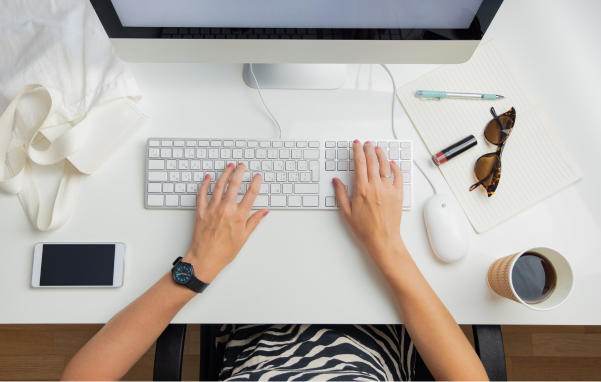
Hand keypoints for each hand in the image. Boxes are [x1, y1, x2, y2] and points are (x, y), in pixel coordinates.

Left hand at [183, 163, 267, 282]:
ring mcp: (212, 209)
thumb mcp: (244, 237)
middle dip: (240, 172)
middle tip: (242, 165)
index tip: (258, 176)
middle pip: (235, 185)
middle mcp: (226, 209)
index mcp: (239, 216)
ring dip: (225, 174)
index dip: (256, 182)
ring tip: (229, 166)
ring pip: (219, 186)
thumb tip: (264, 212)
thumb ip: (254, 221)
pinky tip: (208, 177)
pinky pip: (202, 194)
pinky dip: (205, 184)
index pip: (251, 194)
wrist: (205, 259)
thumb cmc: (224, 252)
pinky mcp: (201, 211)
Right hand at [333, 140, 404, 270]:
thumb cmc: (365, 229)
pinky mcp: (398, 194)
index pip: (359, 163)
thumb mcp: (347, 212)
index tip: (356, 145)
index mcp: (362, 190)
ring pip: (385, 166)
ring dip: (381, 155)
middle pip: (372, 161)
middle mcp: (376, 187)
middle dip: (369, 149)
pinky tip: (392, 163)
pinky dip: (395, 167)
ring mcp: (388, 190)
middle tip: (366, 143)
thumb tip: (336, 181)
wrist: (383, 240)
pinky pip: (398, 176)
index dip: (357, 151)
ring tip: (378, 149)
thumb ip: (341, 194)